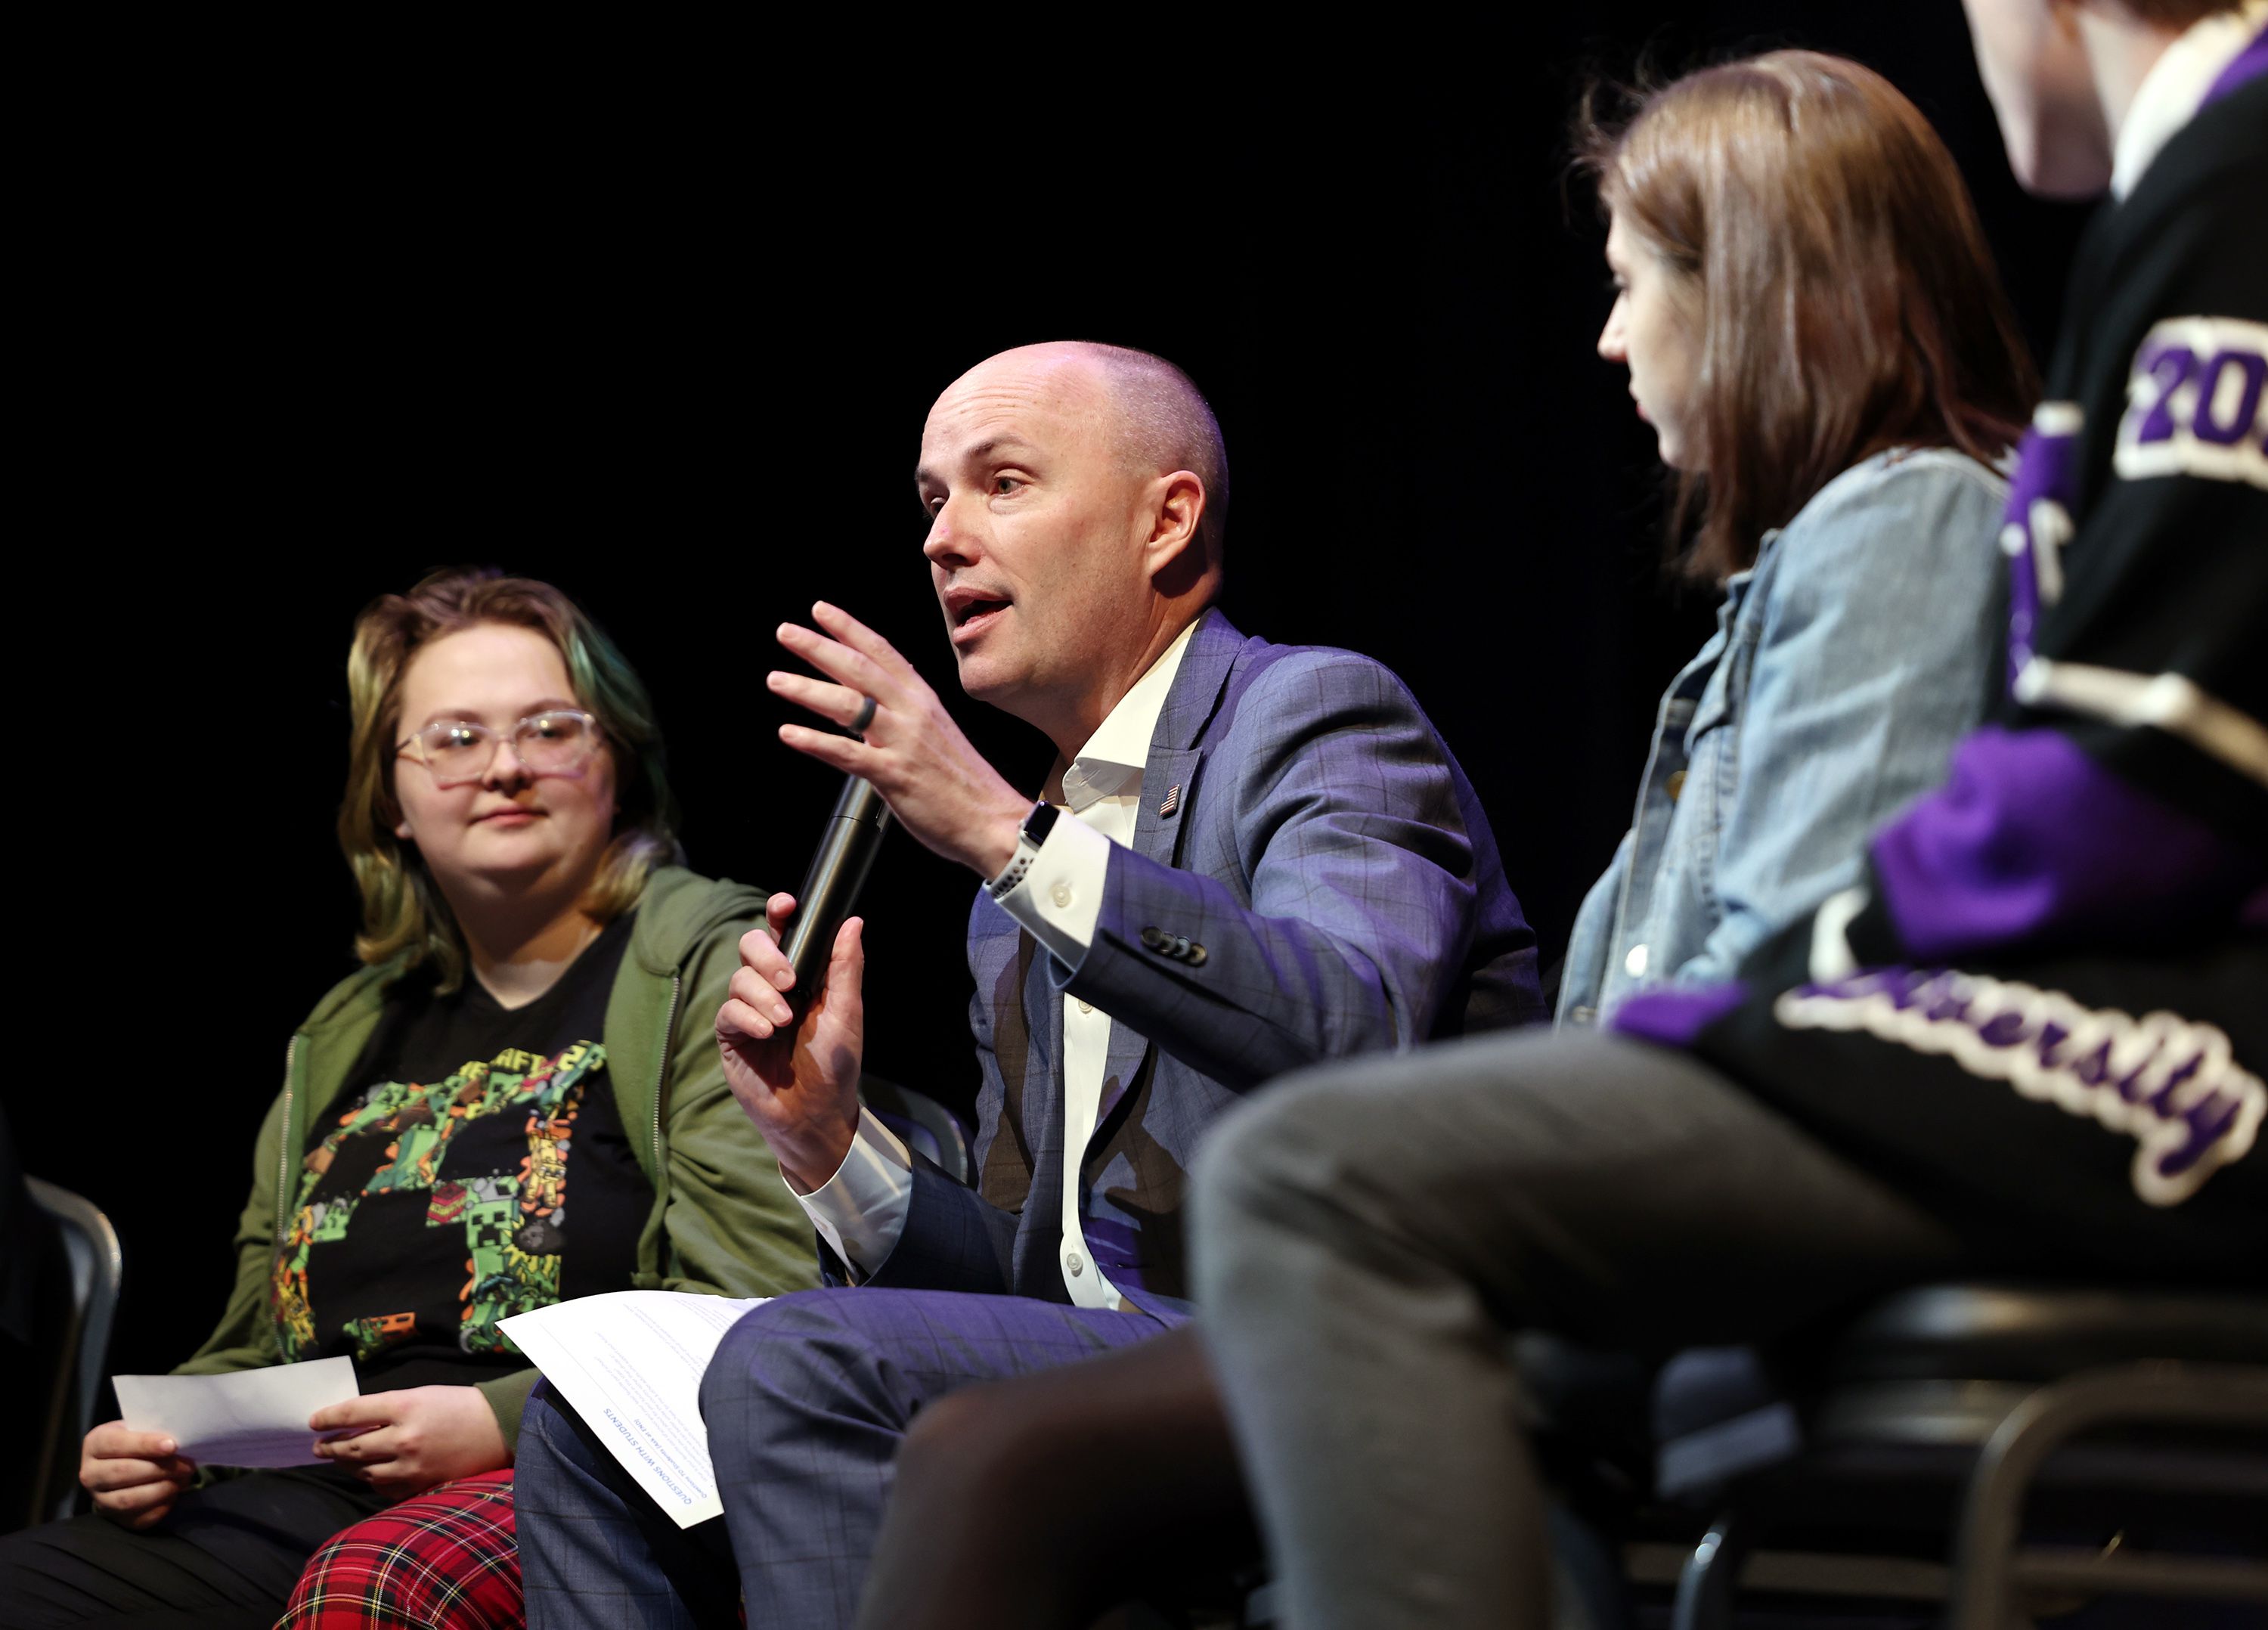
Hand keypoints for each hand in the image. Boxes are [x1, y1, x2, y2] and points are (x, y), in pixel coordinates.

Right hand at [81, 1421, 195, 1528]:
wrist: (123, 1463)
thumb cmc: (135, 1440)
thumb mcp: (138, 1428)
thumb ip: (151, 1431)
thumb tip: (176, 1442)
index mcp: (94, 1445)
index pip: (116, 1444)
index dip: (145, 1445)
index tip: (172, 1445)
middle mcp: (91, 1474)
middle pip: (124, 1473)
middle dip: (161, 1469)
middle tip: (187, 1465)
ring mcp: (99, 1499)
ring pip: (129, 1499)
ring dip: (163, 1489)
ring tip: (184, 1479)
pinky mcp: (113, 1518)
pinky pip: (138, 1519)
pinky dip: (160, 1507)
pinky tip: (174, 1493)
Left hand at [308, 1384, 508, 1494]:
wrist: (499, 1430)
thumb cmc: (460, 1406)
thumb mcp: (421, 1395)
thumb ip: (387, 1408)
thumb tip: (352, 1423)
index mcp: (405, 1406)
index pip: (352, 1413)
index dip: (328, 1418)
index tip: (313, 1422)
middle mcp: (403, 1438)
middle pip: (352, 1446)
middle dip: (330, 1447)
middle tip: (318, 1446)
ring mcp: (410, 1466)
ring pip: (363, 1470)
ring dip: (346, 1465)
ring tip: (339, 1459)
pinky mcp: (419, 1485)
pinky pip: (382, 1486)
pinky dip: (370, 1478)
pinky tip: (367, 1472)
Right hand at [716, 894, 865, 1189]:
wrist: (816, 1113)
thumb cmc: (834, 1064)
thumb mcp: (847, 1013)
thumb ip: (845, 968)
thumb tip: (852, 921)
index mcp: (802, 976)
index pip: (785, 934)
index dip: (780, 913)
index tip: (786, 905)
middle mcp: (771, 988)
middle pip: (751, 945)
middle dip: (768, 956)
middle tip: (790, 981)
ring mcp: (749, 1011)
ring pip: (740, 978)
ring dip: (763, 995)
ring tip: (784, 1022)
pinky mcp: (731, 1036)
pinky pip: (728, 1012)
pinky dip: (748, 1017)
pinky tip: (767, 1033)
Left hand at [770, 602, 1030, 877]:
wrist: (994, 821)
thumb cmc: (964, 785)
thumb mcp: (938, 734)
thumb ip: (905, 715)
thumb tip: (870, 705)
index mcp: (924, 700)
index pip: (883, 652)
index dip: (849, 628)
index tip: (820, 611)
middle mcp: (913, 714)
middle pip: (860, 669)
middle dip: (818, 646)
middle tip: (786, 632)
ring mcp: (903, 743)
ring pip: (848, 705)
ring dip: (807, 688)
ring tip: (776, 679)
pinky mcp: (894, 776)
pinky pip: (847, 753)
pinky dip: (814, 741)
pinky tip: (788, 733)